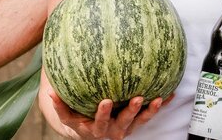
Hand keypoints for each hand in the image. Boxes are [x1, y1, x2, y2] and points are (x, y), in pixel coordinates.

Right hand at [47, 88, 170, 139]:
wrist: (90, 127)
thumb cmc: (77, 116)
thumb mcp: (67, 113)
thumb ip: (60, 104)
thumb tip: (50, 92)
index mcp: (96, 128)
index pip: (100, 122)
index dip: (103, 114)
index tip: (105, 101)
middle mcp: (113, 130)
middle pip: (124, 124)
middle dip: (131, 112)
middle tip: (138, 98)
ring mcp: (127, 126)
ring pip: (140, 121)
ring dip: (150, 111)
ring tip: (158, 98)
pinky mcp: (137, 121)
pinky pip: (150, 113)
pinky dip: (161, 105)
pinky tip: (171, 93)